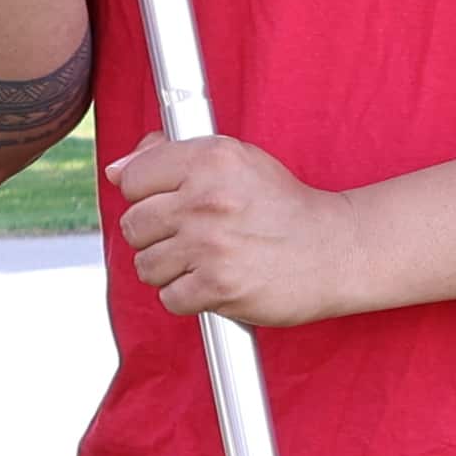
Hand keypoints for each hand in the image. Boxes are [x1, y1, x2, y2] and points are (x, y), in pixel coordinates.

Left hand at [106, 132, 385, 327]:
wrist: (337, 249)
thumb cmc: (283, 206)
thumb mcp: (237, 161)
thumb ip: (174, 156)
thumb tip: (118, 170)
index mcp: (211, 158)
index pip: (134, 178)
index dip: (147, 195)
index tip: (171, 203)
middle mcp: (208, 198)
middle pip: (134, 225)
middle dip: (158, 236)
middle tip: (194, 236)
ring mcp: (212, 245)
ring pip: (146, 266)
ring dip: (171, 270)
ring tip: (207, 261)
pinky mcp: (220, 286)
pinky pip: (170, 298)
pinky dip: (189, 297)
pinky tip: (216, 282)